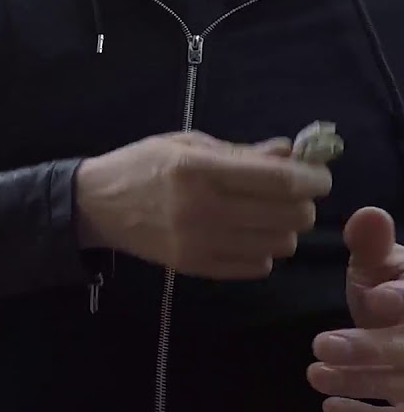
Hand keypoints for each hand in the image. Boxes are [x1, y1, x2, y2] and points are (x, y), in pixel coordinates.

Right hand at [74, 131, 330, 278]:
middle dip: (301, 203)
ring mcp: (198, 243)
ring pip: (279, 245)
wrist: (94, 205)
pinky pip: (256, 267)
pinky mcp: (194, 267)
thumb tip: (292, 155)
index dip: (312, 178)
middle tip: (288, 195)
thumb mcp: (187, 144)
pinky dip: (261, 251)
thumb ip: (241, 151)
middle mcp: (202, 208)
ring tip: (263, 216)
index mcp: (199, 169)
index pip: (280, 181)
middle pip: (289, 216)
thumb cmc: (142, 165)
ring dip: (282, 229)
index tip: (317, 176)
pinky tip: (244, 236)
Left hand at [308, 207, 403, 411]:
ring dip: (359, 381)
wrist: (395, 334)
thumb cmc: (390, 297)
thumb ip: (372, 245)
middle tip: (322, 344)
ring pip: (403, 385)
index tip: (375, 297)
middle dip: (370, 348)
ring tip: (314, 373)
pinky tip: (331, 407)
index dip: (403, 297)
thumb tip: (367, 214)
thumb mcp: (380, 269)